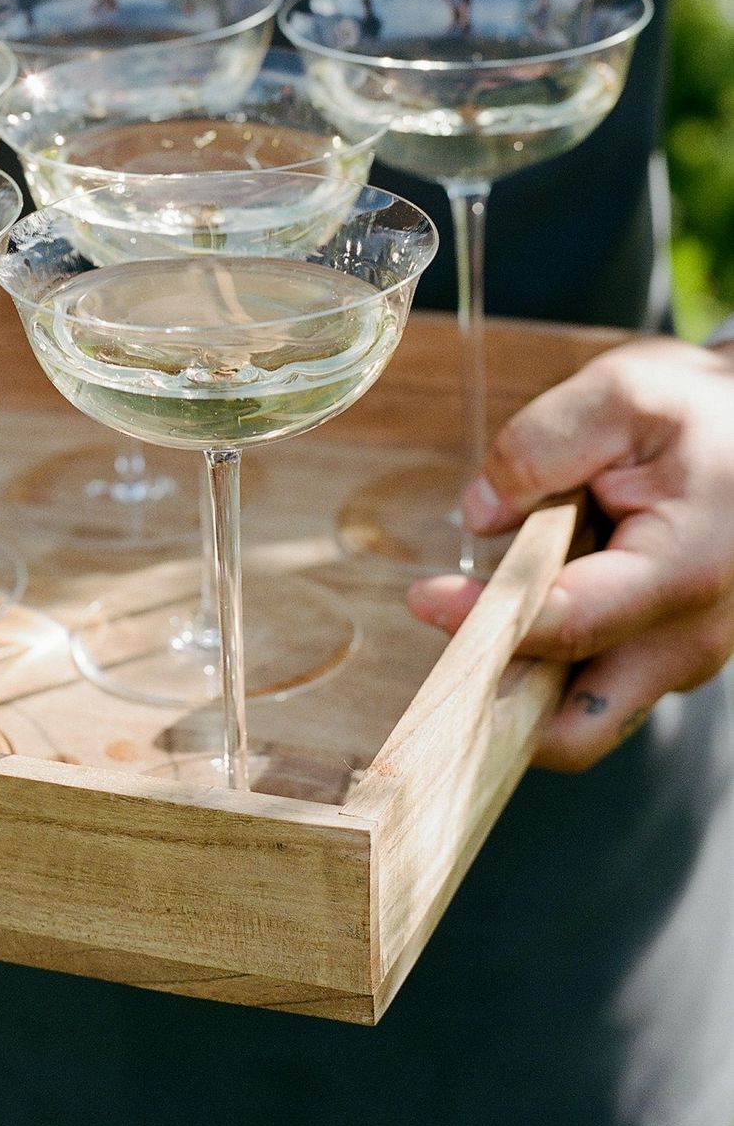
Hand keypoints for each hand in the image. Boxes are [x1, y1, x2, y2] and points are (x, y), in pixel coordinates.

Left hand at [409, 337, 733, 771]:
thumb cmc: (701, 413)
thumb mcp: (620, 396)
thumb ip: (540, 447)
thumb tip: (479, 514)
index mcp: (685, 573)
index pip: (569, 629)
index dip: (486, 621)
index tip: (426, 596)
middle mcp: (691, 640)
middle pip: (573, 730)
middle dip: (495, 701)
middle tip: (446, 630)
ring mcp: (683, 660)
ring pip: (577, 716)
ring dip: (519, 674)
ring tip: (502, 586)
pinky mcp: (666, 658)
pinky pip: (590, 687)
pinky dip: (546, 657)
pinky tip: (537, 587)